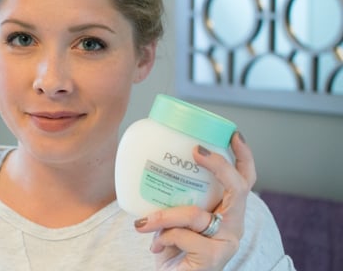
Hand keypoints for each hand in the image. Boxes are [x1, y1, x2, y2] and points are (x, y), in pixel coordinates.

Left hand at [134, 132, 255, 269]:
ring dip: (164, 217)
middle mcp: (234, 227)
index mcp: (228, 214)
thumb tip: (156, 167)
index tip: (232, 133)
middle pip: (239, 188)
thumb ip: (175, 200)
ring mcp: (227, 243)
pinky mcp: (213, 257)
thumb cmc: (173, 250)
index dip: (244, 157)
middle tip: (196, 150)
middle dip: (220, 165)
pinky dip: (164, 237)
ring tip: (144, 224)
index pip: (246, 182)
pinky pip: (183, 235)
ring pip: (195, 214)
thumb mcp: (176, 219)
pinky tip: (157, 247)